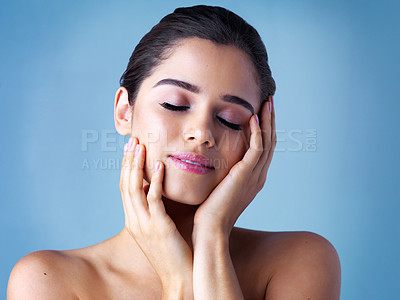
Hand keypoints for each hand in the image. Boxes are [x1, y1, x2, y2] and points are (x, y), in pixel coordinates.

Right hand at [119, 137, 192, 289]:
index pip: (125, 188)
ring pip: (134, 189)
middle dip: (127, 161)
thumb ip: (157, 210)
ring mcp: (144, 224)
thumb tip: (161, 190)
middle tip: (132, 140)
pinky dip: (155, 180)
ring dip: (136, 165)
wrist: (179, 278)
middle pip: (125, 184)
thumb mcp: (160, 229)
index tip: (130, 148)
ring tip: (140, 146)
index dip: (126, 167)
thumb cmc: (174, 252)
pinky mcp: (158, 227)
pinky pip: (154, 199)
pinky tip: (159, 165)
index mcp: (134, 220)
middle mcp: (135, 221)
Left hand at [193, 97, 276, 236]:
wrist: (210, 228)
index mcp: (254, 178)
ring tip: (266, 102)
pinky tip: (253, 117)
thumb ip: (223, 174)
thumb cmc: (210, 211)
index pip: (264, 148)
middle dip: (270, 120)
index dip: (265, 129)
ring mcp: (255, 175)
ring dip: (267, 120)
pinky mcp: (246, 174)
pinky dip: (257, 132)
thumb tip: (214, 162)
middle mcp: (259, 175)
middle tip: (270, 101)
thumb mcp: (219, 188)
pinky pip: (256, 148)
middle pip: (270, 142)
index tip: (261, 112)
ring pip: (267, 142)